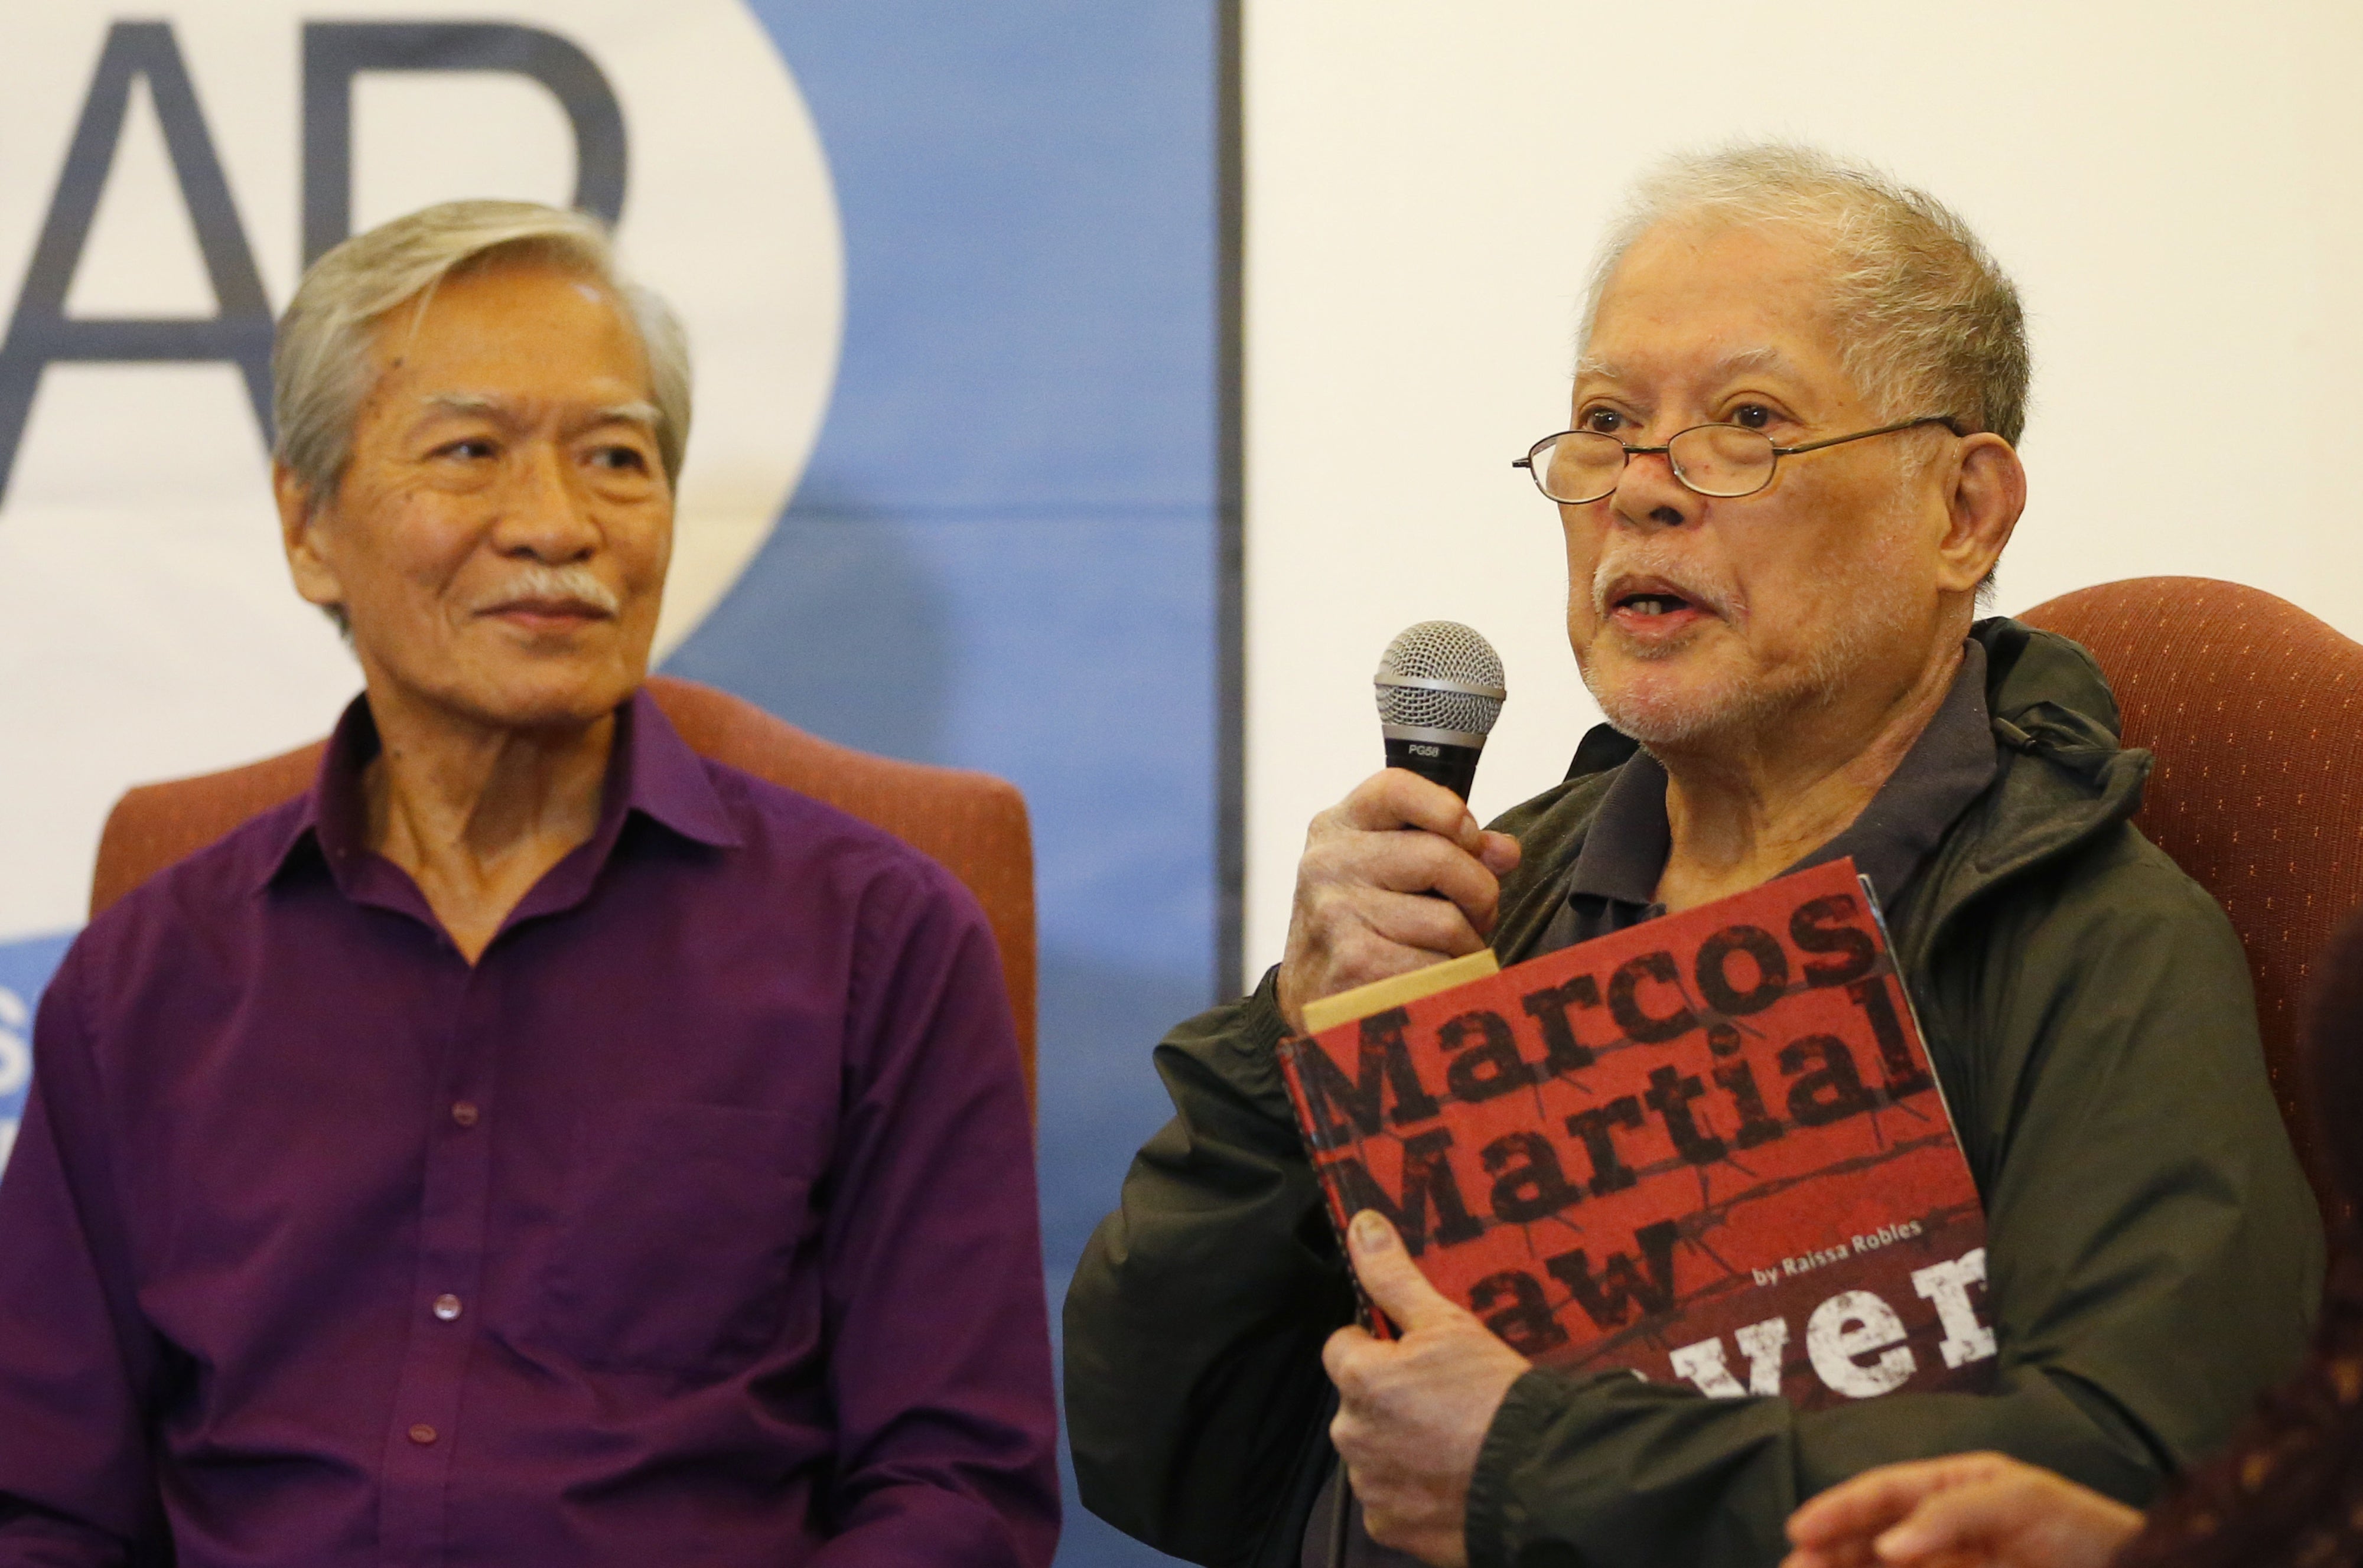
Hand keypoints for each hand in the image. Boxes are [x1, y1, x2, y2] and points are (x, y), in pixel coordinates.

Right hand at [1276, 770, 1520, 1033]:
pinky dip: (1452, 978)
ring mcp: (1337, 913)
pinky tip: (1435, 979)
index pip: (1396, 788)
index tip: (1467, 838)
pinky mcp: (1355, 964)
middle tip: (1477, 914)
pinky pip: (1439, 967)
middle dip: (1480, 892)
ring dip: (1469, 944)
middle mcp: (1329, 863)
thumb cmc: (1360, 925)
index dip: (1449, 810)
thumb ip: (1449, 849)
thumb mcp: (1390, 870)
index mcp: (1338, 826)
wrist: (1312, 996)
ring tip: (1451, 951)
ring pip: (1448, 920)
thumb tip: (1505, 852)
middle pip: (1440, 857)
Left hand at [1322, 1210, 1530, 1566]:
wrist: (1539, 1480)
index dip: (1379, 1346)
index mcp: (1359, 1379)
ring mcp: (1371, 1486)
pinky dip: (1414, 1492)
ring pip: (1374, 1453)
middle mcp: (1352, 1435)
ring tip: (1455, 1442)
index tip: (1417, 1356)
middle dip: (1390, 1400)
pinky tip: (1452, 1481)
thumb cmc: (1494, 1397)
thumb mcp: (1449, 1323)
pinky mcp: (1390, 1528)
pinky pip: (1391, 1501)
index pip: (1343, 1347)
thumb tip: (1361, 1224)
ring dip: (1401, 1447)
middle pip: (1357, 1403)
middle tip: (1446, 1401)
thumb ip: (1395, 1276)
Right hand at [1782, 1452, 2144, 1567]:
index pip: (1884, 1493)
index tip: (1800, 1531)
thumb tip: (1886, 1544)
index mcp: (1954, 1487)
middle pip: (1871, 1539)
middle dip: (1828, 1552)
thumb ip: (1950, 1513)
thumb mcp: (2023, 1499)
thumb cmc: (2086, 1529)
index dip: (1839, 1509)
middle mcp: (1943, 1530)